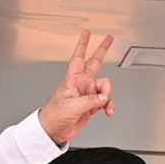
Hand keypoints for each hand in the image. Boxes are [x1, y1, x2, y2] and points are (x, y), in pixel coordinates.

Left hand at [39, 30, 114, 144]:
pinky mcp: (92, 105)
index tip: (86, 33)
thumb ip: (91, 100)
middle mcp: (82, 84)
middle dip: (102, 50)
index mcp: (73, 80)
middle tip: (109, 39)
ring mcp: (88, 94)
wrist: (54, 130)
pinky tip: (108, 111)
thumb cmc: (55, 115)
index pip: (78, 58)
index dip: (82, 44)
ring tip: (106, 106)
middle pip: (95, 63)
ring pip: (106, 88)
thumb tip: (104, 97)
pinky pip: (106, 101)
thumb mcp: (72, 106)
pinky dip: (110, 106)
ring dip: (108, 97)